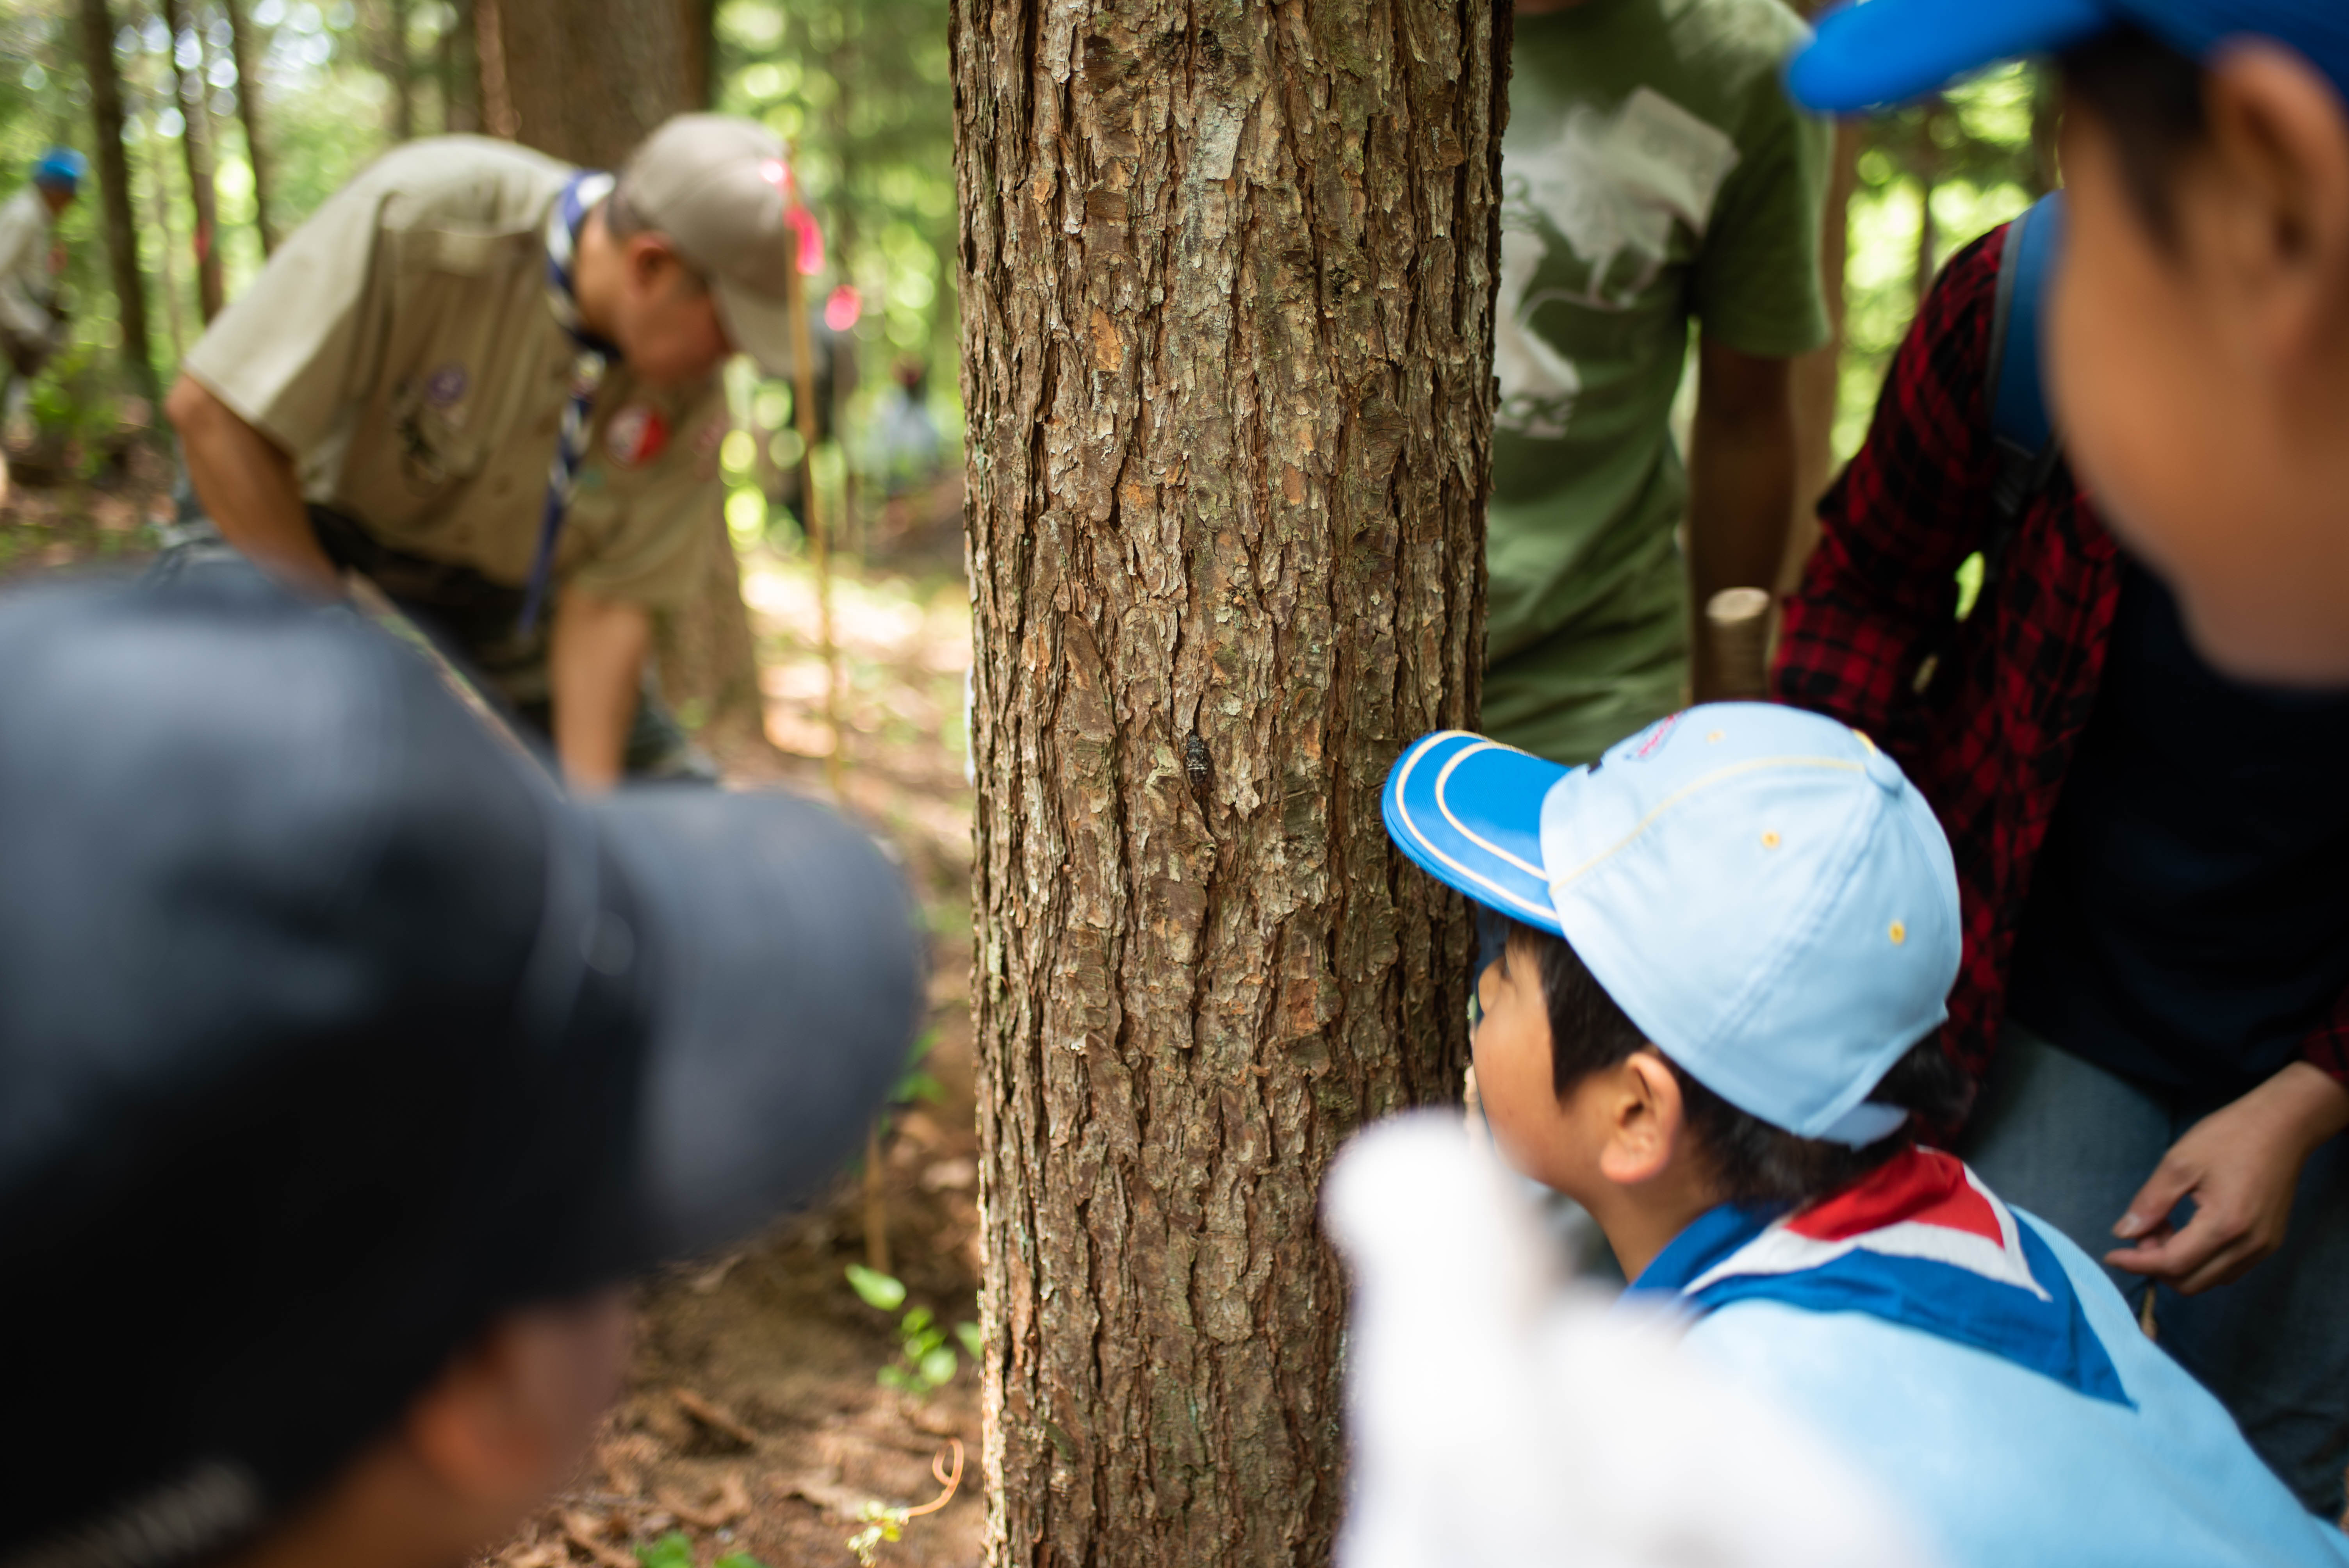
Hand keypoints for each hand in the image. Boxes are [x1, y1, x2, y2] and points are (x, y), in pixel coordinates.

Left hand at [2107, 1062, 2348, 1294]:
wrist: (2282, 1126)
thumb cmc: (2229, 1137)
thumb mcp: (2178, 1163)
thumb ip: (2150, 1203)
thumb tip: (2124, 1232)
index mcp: (2225, 1225)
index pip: (2173, 1264)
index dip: (2137, 1263)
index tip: (2112, 1255)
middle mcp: (2248, 1245)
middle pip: (2191, 1282)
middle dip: (2156, 1264)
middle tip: (2143, 1231)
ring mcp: (2263, 1247)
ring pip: (2209, 1279)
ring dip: (2178, 1264)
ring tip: (2164, 1226)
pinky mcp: (2269, 1242)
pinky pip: (2228, 1268)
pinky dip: (2200, 1260)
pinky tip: (2188, 1231)